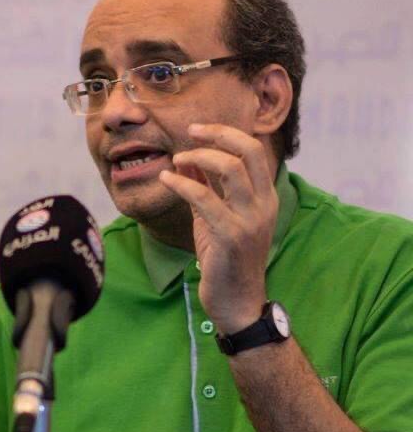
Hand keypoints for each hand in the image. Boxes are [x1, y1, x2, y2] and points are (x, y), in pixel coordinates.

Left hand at [159, 123, 277, 333]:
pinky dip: (181, 183)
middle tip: (191, 131)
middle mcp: (264, 204)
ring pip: (230, 169)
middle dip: (217, 134)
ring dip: (198, 157)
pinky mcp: (231, 236)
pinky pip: (204, 198)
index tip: (199, 130)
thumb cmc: (226, 258)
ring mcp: (250, 220)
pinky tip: (166, 179)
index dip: (226, 133)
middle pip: (248, 151)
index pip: (253, 150)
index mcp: (265, 197)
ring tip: (176, 160)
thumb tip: (186, 160)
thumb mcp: (216, 216)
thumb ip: (207, 187)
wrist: (237, 301)